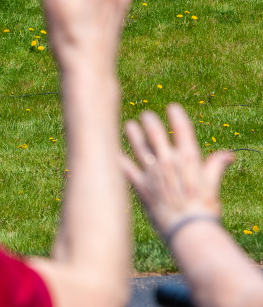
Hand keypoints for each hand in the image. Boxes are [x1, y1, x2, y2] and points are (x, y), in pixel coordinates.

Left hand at [121, 104, 232, 235]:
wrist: (189, 232)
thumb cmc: (204, 210)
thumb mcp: (213, 186)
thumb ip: (215, 167)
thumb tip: (228, 155)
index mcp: (189, 160)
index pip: (182, 130)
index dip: (176, 116)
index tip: (172, 107)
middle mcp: (168, 162)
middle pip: (155, 134)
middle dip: (150, 122)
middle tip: (146, 115)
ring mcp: (152, 173)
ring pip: (138, 146)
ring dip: (133, 134)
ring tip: (129, 125)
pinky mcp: (140, 185)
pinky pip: (125, 168)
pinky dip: (118, 158)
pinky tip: (112, 150)